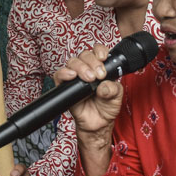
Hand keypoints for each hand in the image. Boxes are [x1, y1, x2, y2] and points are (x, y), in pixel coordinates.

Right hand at [53, 46, 122, 175]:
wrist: (98, 124)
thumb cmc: (106, 108)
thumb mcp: (116, 97)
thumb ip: (113, 89)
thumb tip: (104, 85)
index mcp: (100, 67)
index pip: (97, 51)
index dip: (100, 50)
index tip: (104, 57)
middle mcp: (87, 69)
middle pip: (84, 55)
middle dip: (93, 62)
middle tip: (99, 75)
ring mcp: (75, 77)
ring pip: (73, 62)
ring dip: (81, 68)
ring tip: (89, 79)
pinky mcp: (65, 87)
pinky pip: (59, 75)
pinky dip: (64, 73)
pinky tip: (72, 76)